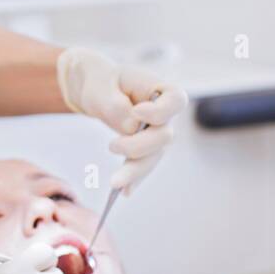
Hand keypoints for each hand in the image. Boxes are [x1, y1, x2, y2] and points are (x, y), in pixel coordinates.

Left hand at [56, 47, 188, 194]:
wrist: (97, 91)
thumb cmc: (102, 82)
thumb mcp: (102, 87)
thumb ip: (116, 105)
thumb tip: (131, 128)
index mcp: (159, 89)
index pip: (176, 100)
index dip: (161, 110)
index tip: (137, 111)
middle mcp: (164, 114)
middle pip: (164, 135)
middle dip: (140, 146)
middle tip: (111, 146)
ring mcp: (156, 133)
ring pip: (154, 156)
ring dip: (136, 171)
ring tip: (115, 183)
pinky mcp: (145, 149)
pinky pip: (143, 165)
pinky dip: (134, 179)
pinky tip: (124, 191)